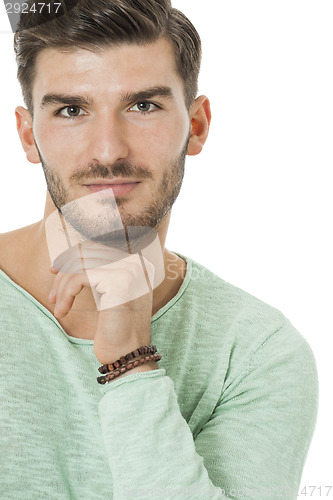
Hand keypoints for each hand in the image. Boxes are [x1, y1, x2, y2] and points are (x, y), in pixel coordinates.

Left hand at [49, 242, 156, 366]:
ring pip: (81, 264)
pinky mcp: (118, 281)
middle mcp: (137, 262)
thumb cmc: (116, 329)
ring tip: (57, 305)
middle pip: (88, 253)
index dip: (72, 256)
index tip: (55, 271)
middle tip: (52, 294)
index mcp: (138, 263)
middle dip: (64, 272)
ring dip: (62, 285)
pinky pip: (80, 277)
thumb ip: (97, 273)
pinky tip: (62, 310)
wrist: (128, 355)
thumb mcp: (108, 294)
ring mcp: (129, 270)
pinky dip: (66, 293)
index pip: (98, 247)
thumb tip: (68, 255)